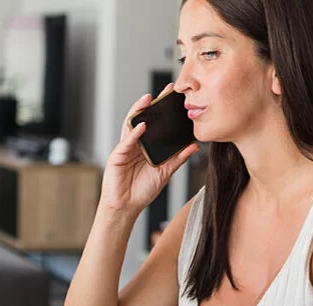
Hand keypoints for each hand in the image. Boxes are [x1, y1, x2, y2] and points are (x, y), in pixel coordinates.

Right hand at [100, 83, 201, 213]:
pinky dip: (134, 133)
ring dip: (139, 111)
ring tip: (148, 100)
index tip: (176, 98)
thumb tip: (194, 146)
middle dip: (154, 104)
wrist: (127, 207)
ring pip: (132, 125)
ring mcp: (125, 148)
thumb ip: (178, 158)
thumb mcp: (165, 172)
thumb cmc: (142, 190)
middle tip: (166, 91)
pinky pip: (126, 142)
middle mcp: (136, 144)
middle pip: (144, 119)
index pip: (156, 124)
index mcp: (147, 146)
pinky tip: (141, 126)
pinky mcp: (117, 156)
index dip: (164, 111)